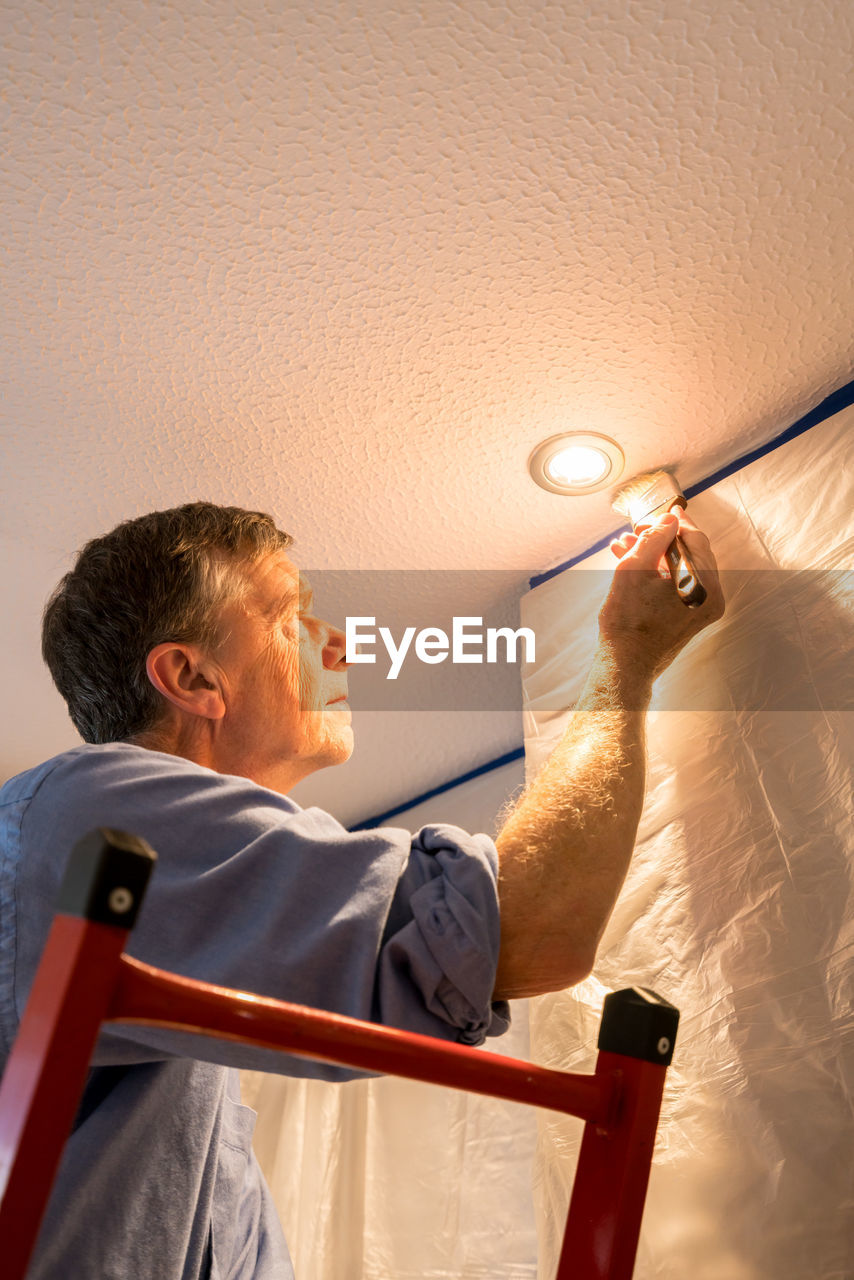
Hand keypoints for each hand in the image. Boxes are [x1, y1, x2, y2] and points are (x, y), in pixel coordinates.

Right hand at [598, 509, 724, 680]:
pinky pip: (681, 586)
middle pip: (691, 554)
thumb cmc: (628, 624)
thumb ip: (654, 539)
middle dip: (662, 539)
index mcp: (703, 585)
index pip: (697, 541)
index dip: (679, 522)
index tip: (670, 510)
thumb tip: (669, 520)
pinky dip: (661, 574)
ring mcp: (704, 610)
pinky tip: (636, 565)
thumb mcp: (634, 570)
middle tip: (639, 530)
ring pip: (682, 569)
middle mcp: (711, 598)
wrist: (625, 665)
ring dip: (657, 555)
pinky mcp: (693, 619)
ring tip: (627, 546)